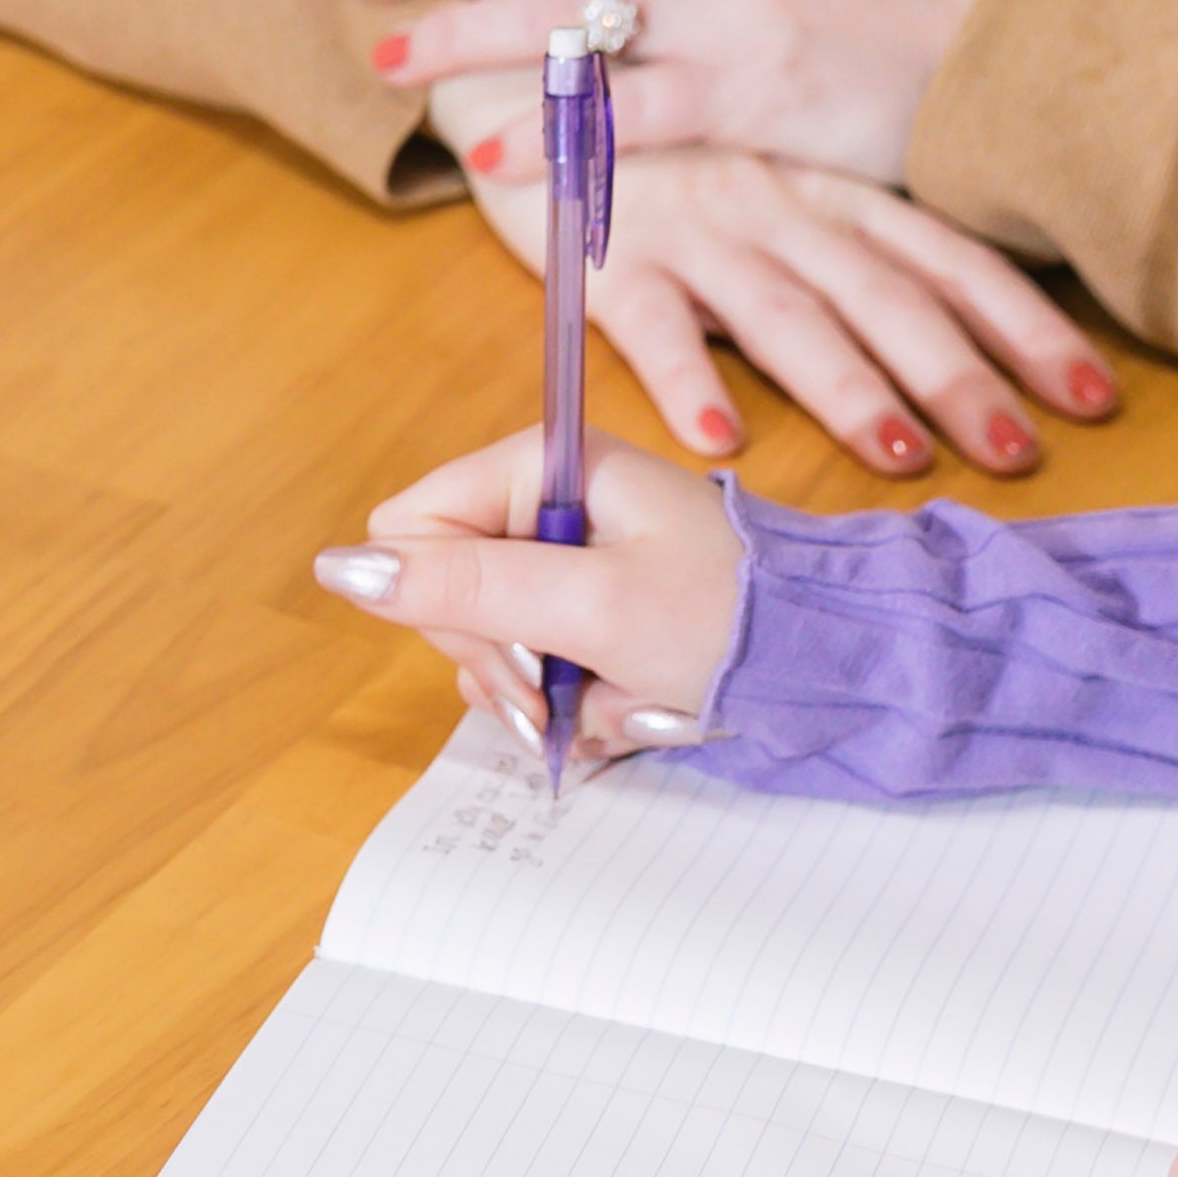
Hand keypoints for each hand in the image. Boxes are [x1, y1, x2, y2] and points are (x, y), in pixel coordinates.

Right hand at [311, 424, 742, 765]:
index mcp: (545, 467)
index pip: (412, 526)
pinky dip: (568, 702)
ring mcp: (571, 563)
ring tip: (601, 707)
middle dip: (498, 658)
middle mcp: (551, 505)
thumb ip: (464, 586)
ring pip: (485, 640)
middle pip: (444, 589)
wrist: (837, 664)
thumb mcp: (589, 604)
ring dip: (536, 692)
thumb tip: (340, 568)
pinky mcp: (592, 614)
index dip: (442, 599)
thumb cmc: (730, 618)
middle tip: (557, 692)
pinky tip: (616, 709)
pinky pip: (534, 666)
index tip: (514, 648)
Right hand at [432, 120, 1116, 477]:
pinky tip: (721, 439)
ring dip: (845, 388)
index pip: (947, 258)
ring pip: (786, 315)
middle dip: (960, 377)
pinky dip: (686, 381)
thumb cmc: (662, 130)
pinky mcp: (603, 257)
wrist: (529, 53)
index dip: (1023, 326)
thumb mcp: (770, 164)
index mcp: (830, 186)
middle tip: (1022, 454)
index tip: (1095, 394)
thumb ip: (838, 231)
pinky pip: (651, 324)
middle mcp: (780, 206)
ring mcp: (695, 231)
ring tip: (900, 455)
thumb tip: (932, 321)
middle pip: (887, 298)